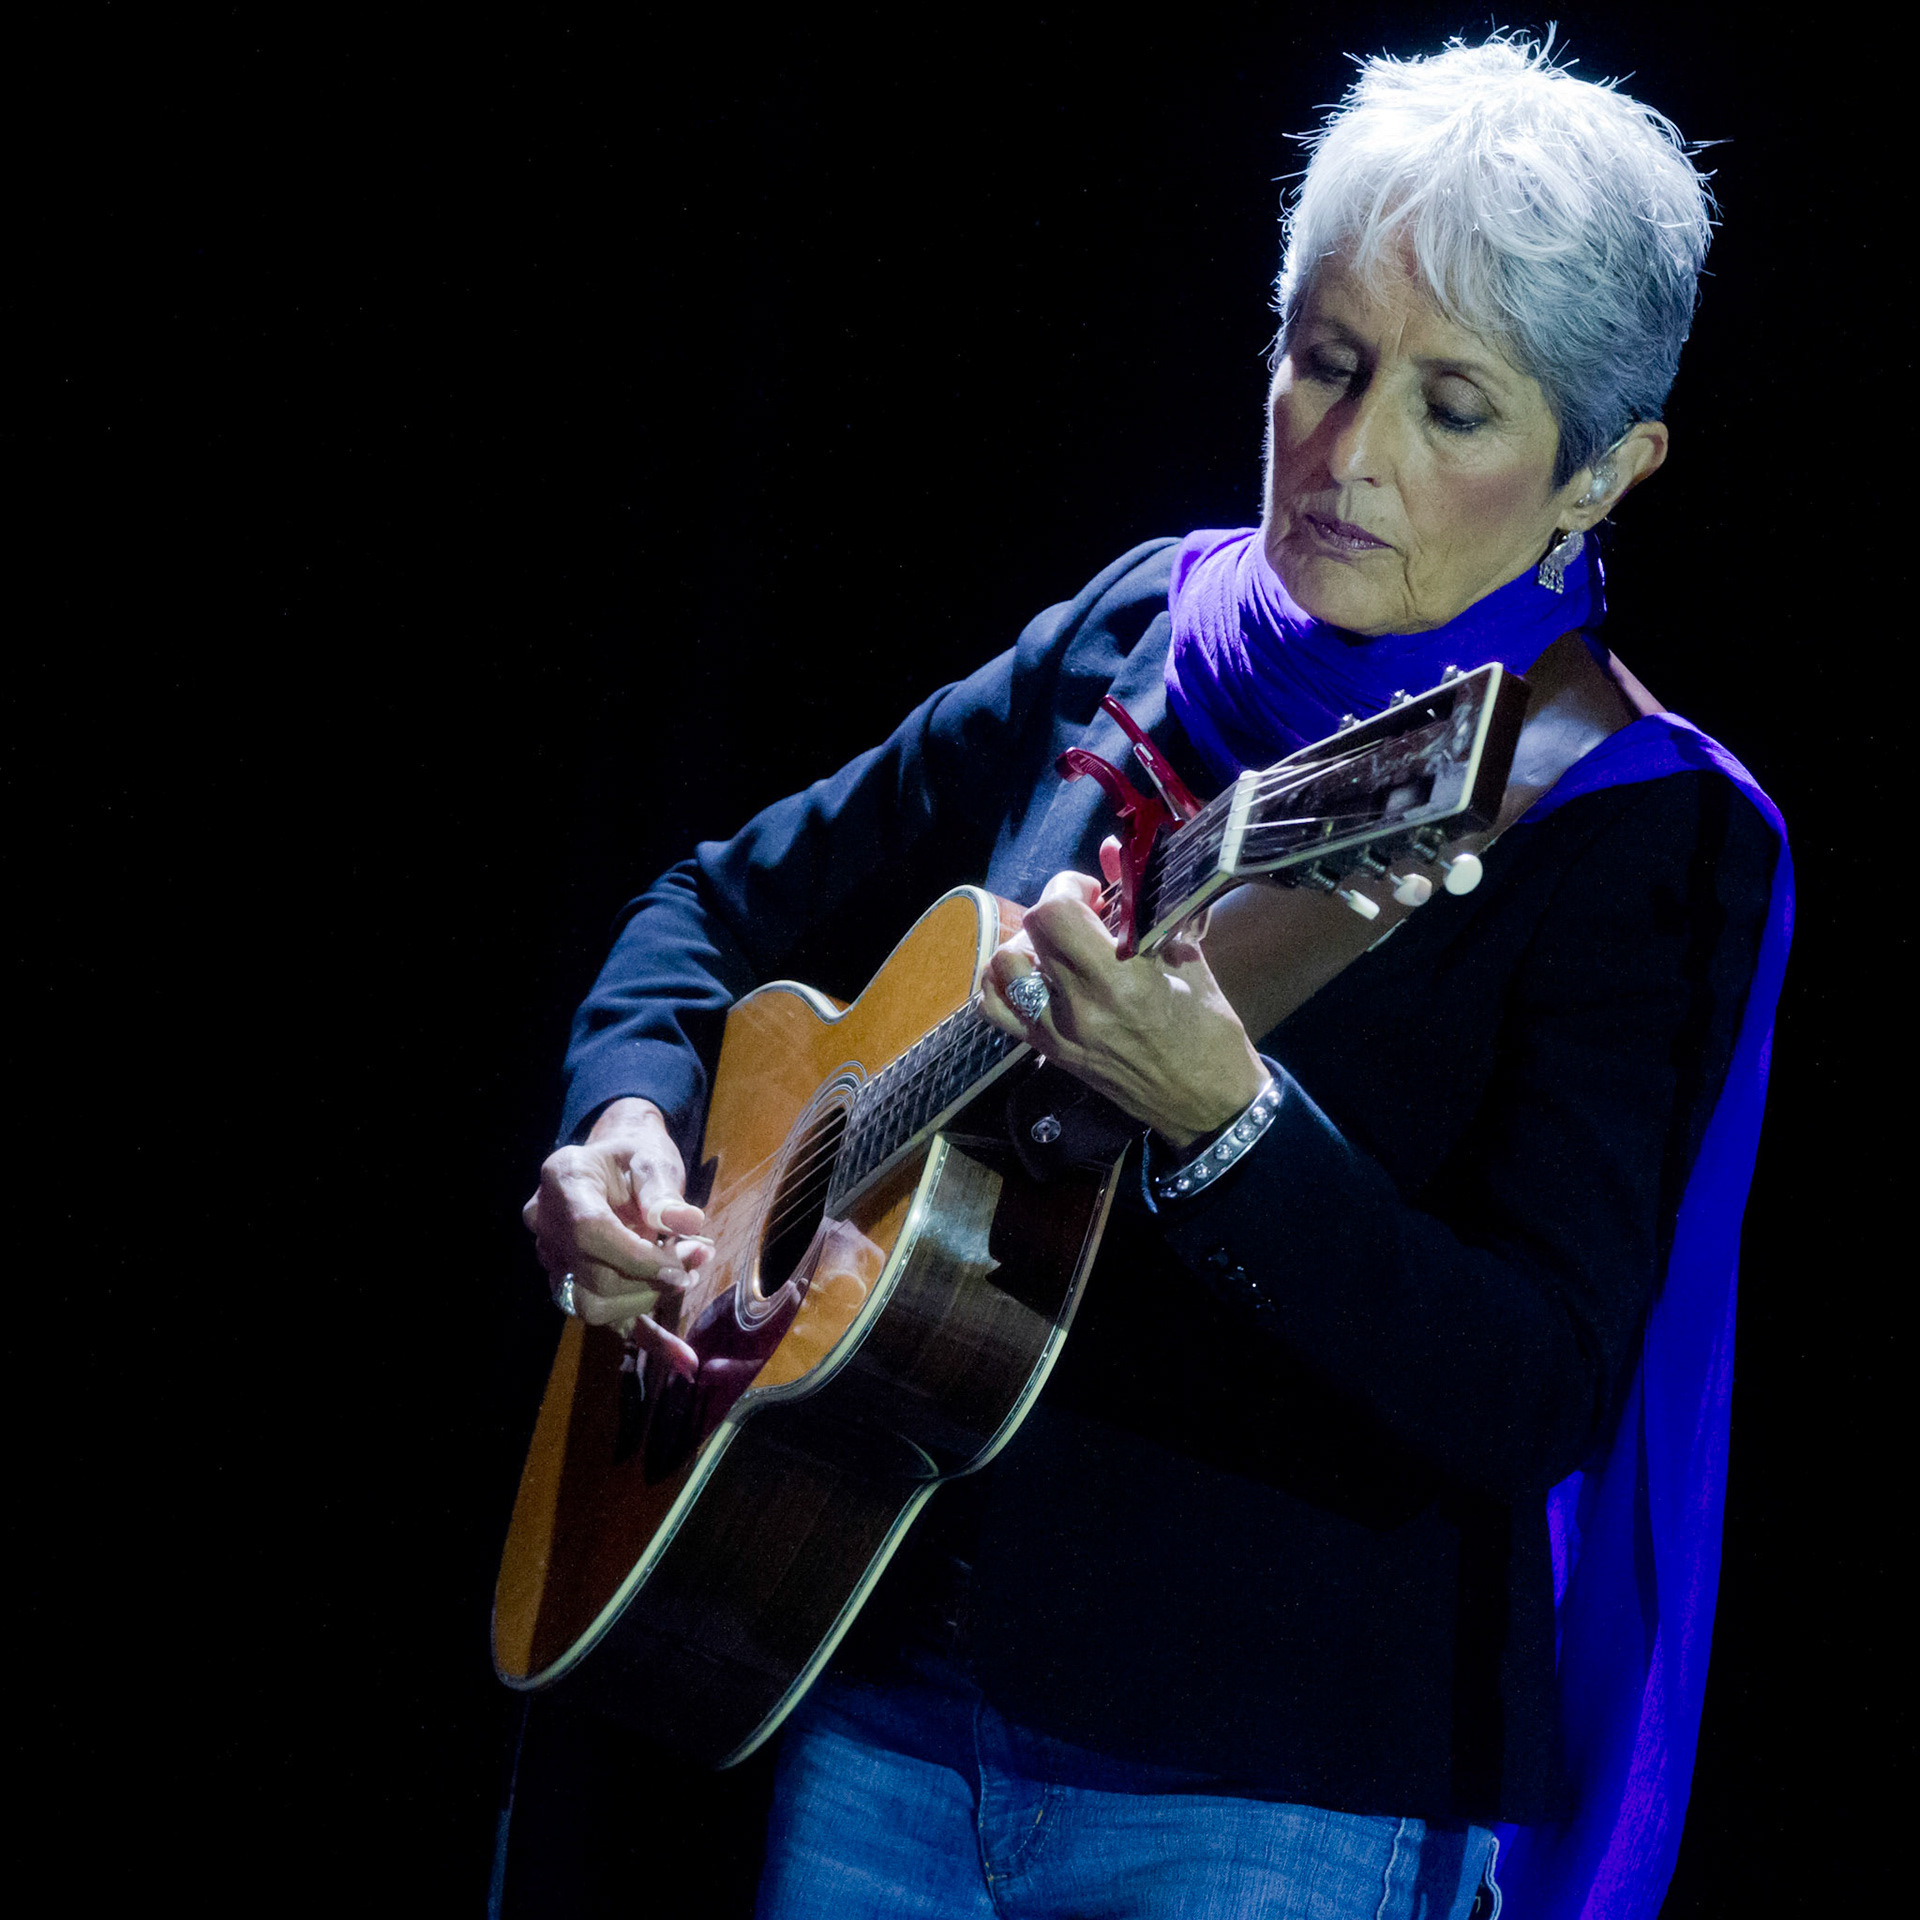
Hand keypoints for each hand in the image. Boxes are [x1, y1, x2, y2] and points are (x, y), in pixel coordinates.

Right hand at [522, 1097, 711, 1377]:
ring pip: (592, 1306)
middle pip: (592, 1276)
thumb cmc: (634, 1156)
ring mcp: (553, 1260)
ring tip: (686, 1273)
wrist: (616, 1166)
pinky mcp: (574, 1286)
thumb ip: (664, 1190)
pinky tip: (684, 1359)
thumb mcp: (651, 1157)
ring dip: (646, 1300)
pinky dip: (648, 1340)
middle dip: (651, 1277)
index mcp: (562, 1181)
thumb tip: (686, 1224)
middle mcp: (546, 1225)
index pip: (589, 1232)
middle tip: (700, 1255)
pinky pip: (607, 1322)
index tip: (682, 1261)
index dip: (637, 1256)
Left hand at [980, 842, 1269, 1149]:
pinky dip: (1003, 983)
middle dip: (1053, 910)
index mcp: (1119, 979)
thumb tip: (1114, 850)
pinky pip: (997, 1010)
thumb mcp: (1187, 958)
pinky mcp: (1049, 1052)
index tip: (1093, 893)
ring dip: (1026, 944)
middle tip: (1082, 915)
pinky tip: (1032, 976)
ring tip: (1058, 947)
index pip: (1056, 914)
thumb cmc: (1208, 1029)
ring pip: (1003, 968)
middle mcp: (1078, 1006)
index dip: (1067, 888)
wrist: (1207, 1104)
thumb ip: (1146, 905)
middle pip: (1029, 933)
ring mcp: (1057, 1032)